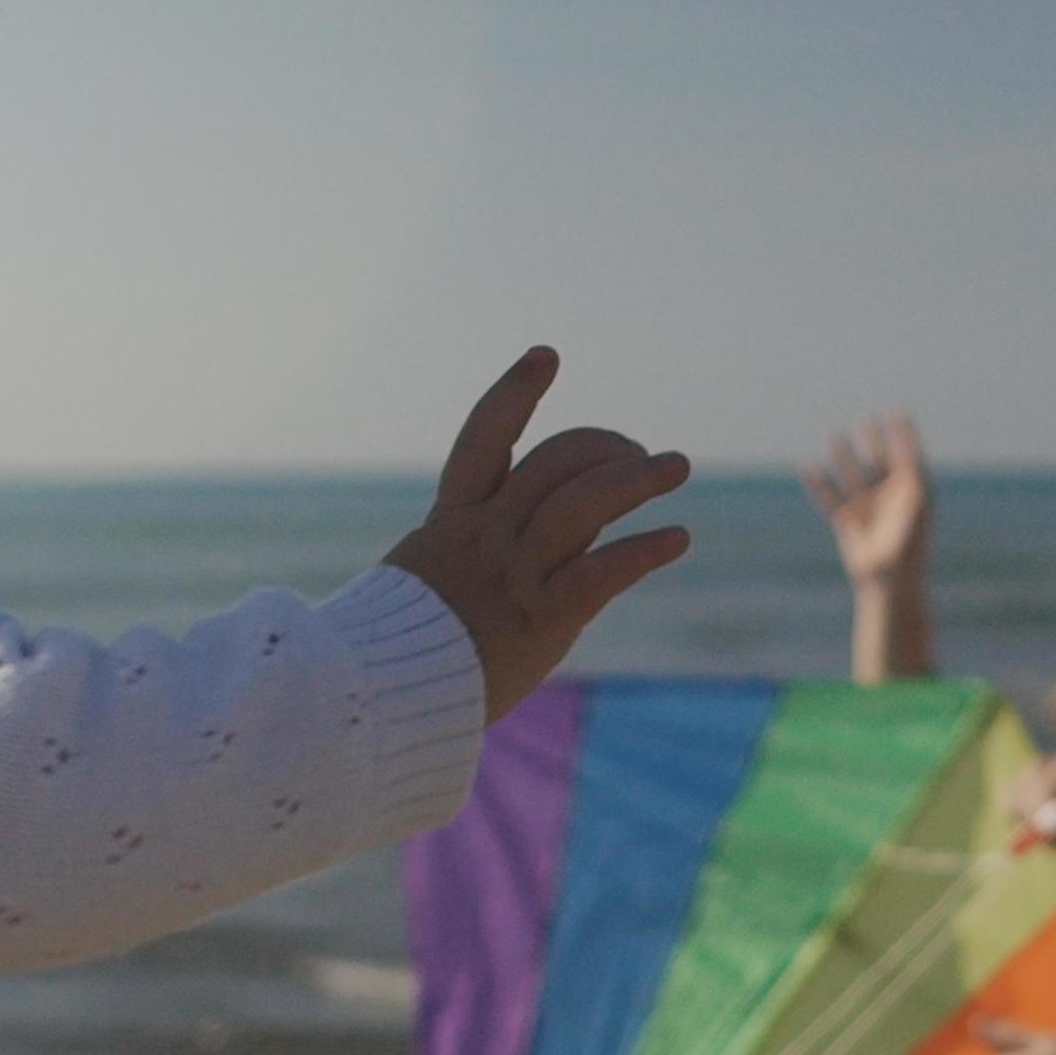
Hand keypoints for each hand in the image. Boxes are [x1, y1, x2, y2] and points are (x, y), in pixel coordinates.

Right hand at [386, 348, 691, 723]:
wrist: (378, 699)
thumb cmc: (397, 651)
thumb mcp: (422, 581)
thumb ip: (464, 552)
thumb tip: (495, 536)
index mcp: (453, 521)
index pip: (483, 437)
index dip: (516, 393)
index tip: (546, 355)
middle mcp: (486, 535)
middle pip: (556, 463)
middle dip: (605, 448)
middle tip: (640, 456)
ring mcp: (513, 572)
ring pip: (584, 503)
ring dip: (638, 480)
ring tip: (678, 466)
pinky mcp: (541, 616)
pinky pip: (601, 572)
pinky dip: (643, 550)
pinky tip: (677, 537)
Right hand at [802, 412, 933, 593]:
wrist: (891, 579)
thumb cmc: (910, 542)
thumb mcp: (918, 503)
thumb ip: (913, 473)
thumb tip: (909, 445)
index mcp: (911, 495)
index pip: (907, 458)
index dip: (904, 435)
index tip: (898, 412)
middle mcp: (890, 500)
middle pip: (879, 464)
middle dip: (872, 442)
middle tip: (865, 420)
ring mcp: (868, 511)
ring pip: (852, 477)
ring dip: (843, 457)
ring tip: (833, 434)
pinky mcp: (848, 524)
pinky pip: (830, 499)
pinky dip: (819, 484)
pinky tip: (808, 467)